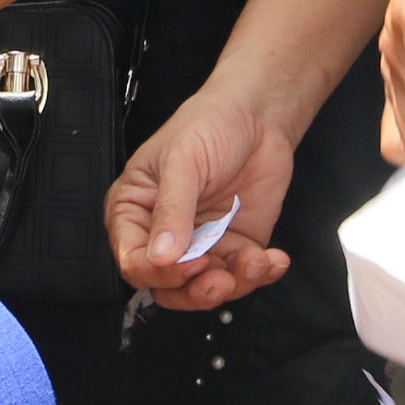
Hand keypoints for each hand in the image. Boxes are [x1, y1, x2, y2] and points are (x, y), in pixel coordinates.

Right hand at [108, 84, 297, 309]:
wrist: (258, 115)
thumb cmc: (209, 124)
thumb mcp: (183, 162)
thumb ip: (171, 210)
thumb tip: (160, 255)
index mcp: (135, 210)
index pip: (132, 260)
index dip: (157, 271)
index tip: (187, 264)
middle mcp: (164, 233)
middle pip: (166, 284)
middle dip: (194, 289)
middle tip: (219, 277)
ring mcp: (201, 242)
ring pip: (204, 288)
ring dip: (231, 285)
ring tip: (253, 263)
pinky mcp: (234, 245)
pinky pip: (241, 275)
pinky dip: (259, 275)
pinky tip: (271, 260)